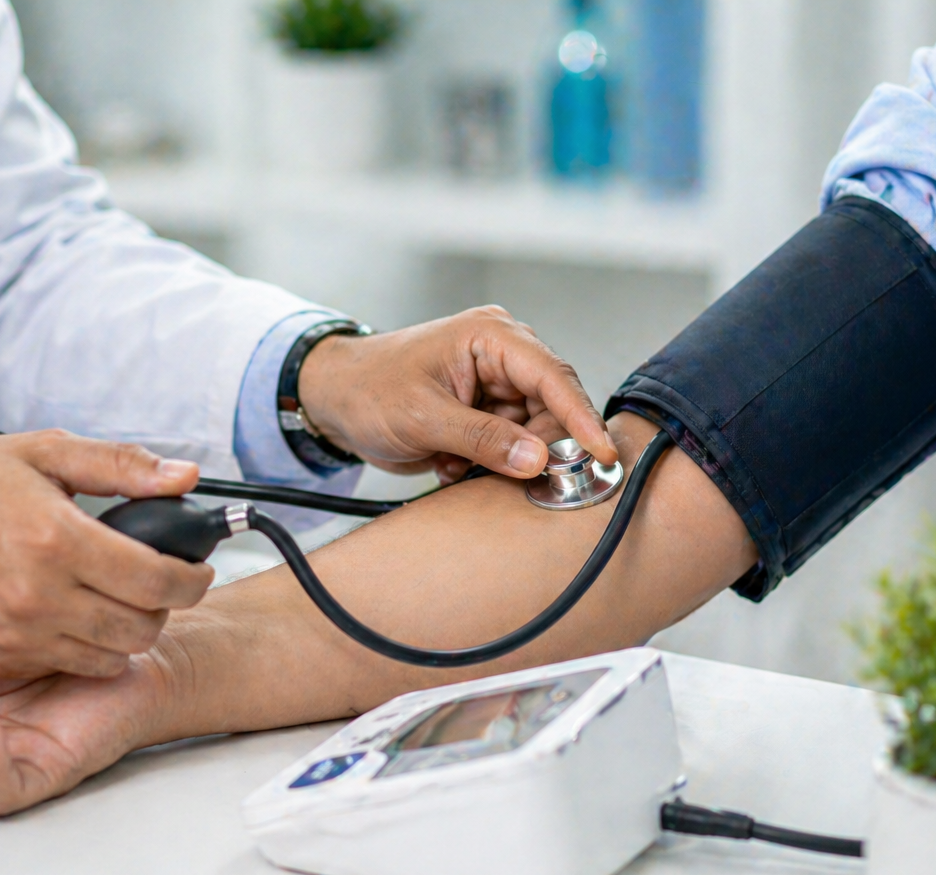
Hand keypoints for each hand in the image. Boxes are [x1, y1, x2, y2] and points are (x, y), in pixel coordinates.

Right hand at [0, 430, 213, 680]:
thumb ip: (122, 466)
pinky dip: (83, 648)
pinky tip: (77, 615)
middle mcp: (39, 595)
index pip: (157, 580)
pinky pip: (66, 667)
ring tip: (119, 600)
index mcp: (58, 540)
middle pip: (142, 628)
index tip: (198, 570)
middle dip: (165, 608)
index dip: (192, 579)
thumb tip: (186, 476)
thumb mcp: (46, 454)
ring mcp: (15, 634)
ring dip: (127, 633)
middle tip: (157, 585)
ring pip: (110, 657)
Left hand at [297, 306, 615, 482]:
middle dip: (538, 447)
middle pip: (552, 408)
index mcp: (491, 336)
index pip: (553, 376)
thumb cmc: (368, 391)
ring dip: (504, 459)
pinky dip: (488, 463)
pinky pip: (510, 446)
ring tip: (458, 462)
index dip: (582, 417)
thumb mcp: (424, 418)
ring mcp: (494, 386)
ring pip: (533, 433)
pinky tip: (450, 462)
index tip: (603, 453)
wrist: (333, 401)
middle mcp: (502, 356)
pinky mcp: (485, 414)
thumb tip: (538, 459)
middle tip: (521, 478)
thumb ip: (483, 439)